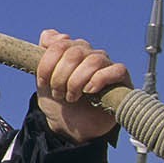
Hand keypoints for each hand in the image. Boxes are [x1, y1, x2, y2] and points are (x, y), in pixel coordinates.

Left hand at [35, 29, 131, 143]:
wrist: (71, 127)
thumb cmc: (58, 103)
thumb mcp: (42, 80)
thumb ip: (42, 56)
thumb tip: (52, 35)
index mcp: (70, 50)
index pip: (58, 43)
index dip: (47, 64)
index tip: (43, 83)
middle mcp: (89, 53)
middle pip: (74, 52)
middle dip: (60, 76)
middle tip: (58, 93)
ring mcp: (106, 65)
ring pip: (93, 61)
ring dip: (77, 82)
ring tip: (71, 97)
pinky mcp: (121, 79)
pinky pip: (116, 70)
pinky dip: (99, 80)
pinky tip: (89, 91)